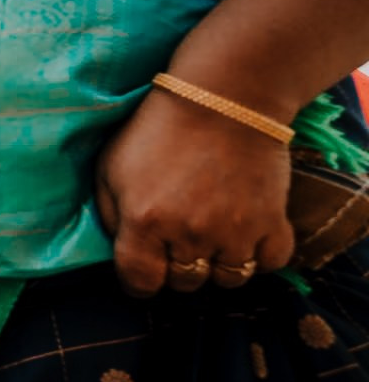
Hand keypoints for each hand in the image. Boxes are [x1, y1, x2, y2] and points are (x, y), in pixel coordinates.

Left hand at [94, 86, 294, 296]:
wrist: (223, 97)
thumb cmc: (157, 129)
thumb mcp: (109, 168)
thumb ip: (108, 215)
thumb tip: (120, 249)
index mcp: (144, 223)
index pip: (140, 284)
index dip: (140, 280)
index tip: (145, 265)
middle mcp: (190, 235)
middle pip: (184, 284)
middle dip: (177, 267)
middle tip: (179, 237)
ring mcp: (235, 232)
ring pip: (228, 279)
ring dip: (218, 263)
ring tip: (212, 234)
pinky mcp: (272, 222)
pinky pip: (270, 263)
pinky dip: (259, 255)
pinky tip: (245, 233)